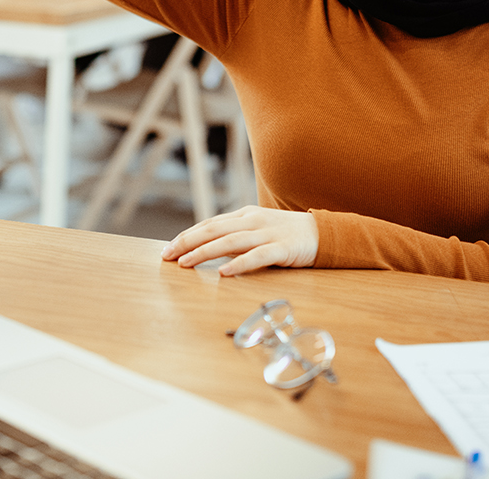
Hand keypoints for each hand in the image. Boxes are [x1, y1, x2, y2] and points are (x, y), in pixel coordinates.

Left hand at [160, 206, 318, 275]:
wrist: (321, 233)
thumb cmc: (284, 235)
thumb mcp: (257, 230)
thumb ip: (234, 236)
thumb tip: (205, 249)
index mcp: (244, 215)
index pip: (209, 224)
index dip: (187, 235)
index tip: (168, 249)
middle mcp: (252, 221)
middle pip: (214, 229)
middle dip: (188, 242)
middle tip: (168, 256)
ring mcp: (267, 233)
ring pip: (230, 241)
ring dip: (205, 252)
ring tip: (186, 263)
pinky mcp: (282, 248)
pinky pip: (257, 256)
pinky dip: (239, 264)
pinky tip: (223, 273)